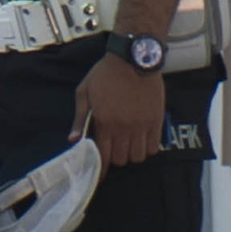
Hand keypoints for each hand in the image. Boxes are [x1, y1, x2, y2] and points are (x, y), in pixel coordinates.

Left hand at [74, 53, 165, 169]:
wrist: (133, 58)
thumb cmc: (105, 74)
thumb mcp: (84, 92)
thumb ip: (79, 118)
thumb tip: (74, 139)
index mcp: (104, 122)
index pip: (103, 156)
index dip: (101, 168)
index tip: (100, 173)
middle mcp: (124, 127)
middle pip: (121, 160)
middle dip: (115, 158)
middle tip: (114, 149)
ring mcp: (142, 125)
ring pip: (138, 156)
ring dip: (131, 154)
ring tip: (128, 145)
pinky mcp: (156, 121)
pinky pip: (154, 147)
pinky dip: (147, 148)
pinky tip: (141, 141)